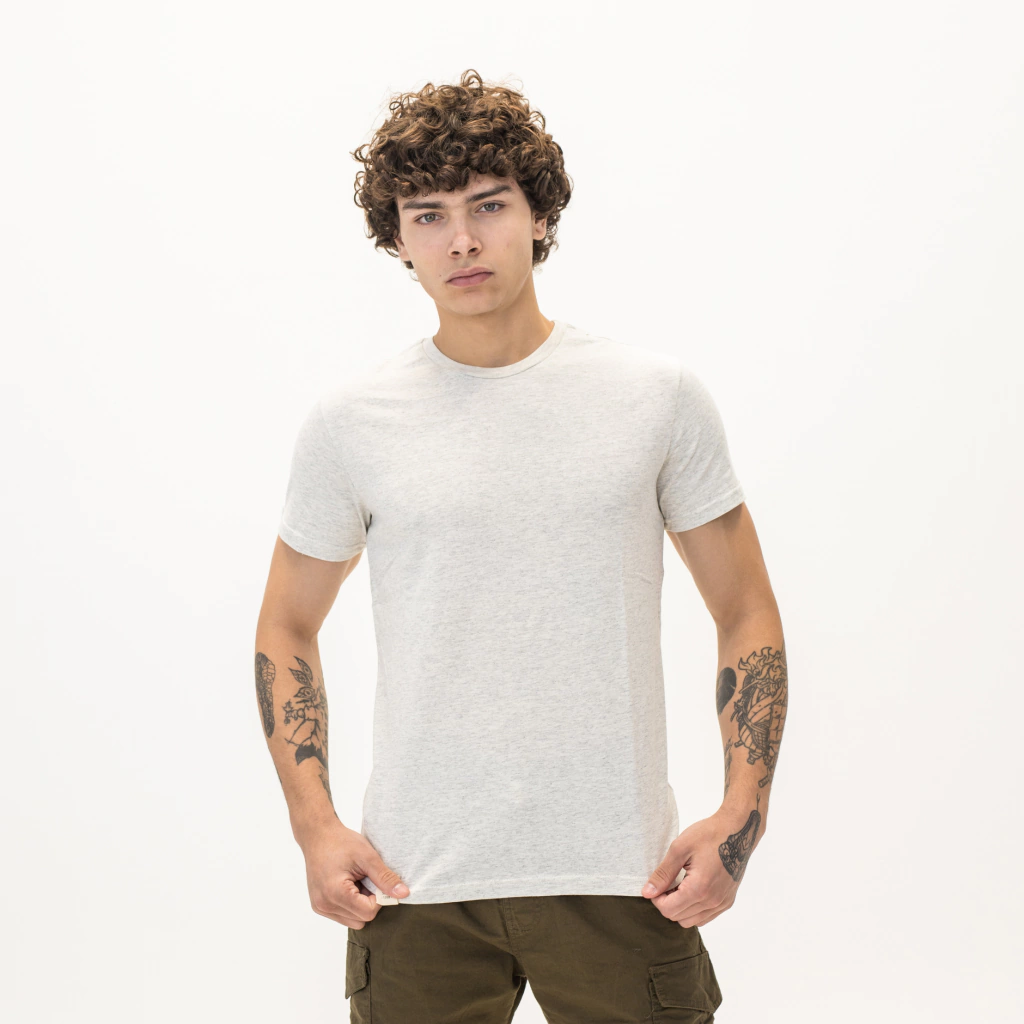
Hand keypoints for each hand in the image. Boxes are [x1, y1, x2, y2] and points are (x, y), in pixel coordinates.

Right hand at [298, 820, 409, 928]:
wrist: (318, 835)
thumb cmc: (341, 842)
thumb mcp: (367, 857)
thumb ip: (385, 878)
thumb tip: (403, 894)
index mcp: (335, 893)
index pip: (368, 913)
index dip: (378, 898)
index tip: (375, 880)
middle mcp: (324, 906)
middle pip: (361, 919)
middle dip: (369, 901)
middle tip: (365, 879)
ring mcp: (320, 907)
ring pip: (353, 920)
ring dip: (359, 904)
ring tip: (355, 881)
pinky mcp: (319, 906)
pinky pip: (343, 916)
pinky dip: (350, 904)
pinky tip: (347, 885)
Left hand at [641, 806, 762, 926]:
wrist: (738, 831)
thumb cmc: (708, 835)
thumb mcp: (679, 849)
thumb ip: (663, 873)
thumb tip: (647, 892)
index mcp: (699, 889)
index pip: (668, 910)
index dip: (656, 899)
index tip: (657, 884)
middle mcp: (712, 902)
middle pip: (679, 918)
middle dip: (667, 903)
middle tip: (668, 883)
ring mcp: (722, 903)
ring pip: (692, 921)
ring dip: (681, 908)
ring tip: (679, 885)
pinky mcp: (728, 901)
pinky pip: (706, 917)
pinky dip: (694, 909)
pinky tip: (692, 890)